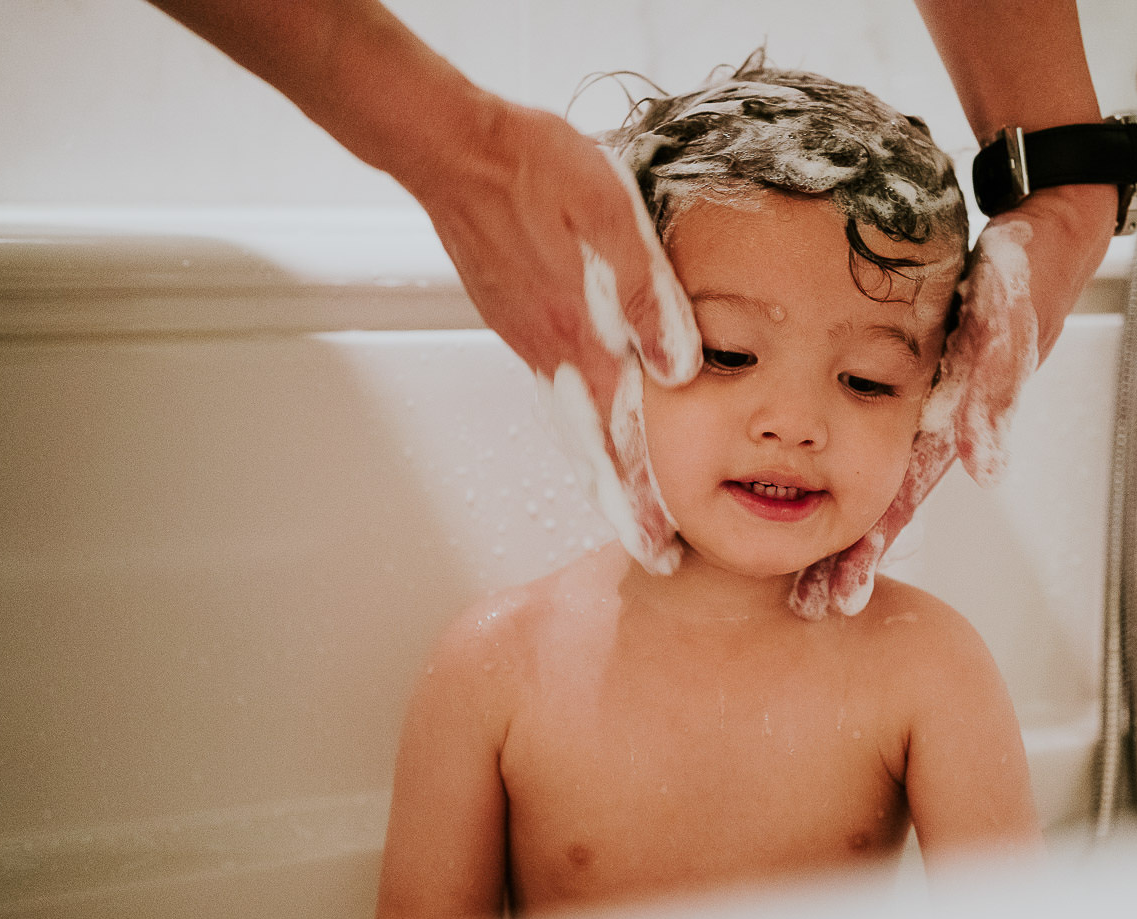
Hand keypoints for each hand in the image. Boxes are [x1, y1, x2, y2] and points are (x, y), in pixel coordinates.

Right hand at [413, 100, 699, 573]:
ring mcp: (530, 340)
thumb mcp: (611, 220)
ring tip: (622, 505)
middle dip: (621, 506)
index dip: (641, 498)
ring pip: (570, 425)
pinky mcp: (516, 320)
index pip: (620, 439)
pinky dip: (578, 428)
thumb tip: (679, 369)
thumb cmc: (536, 171)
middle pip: (590, 451)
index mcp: (583, 336)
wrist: (457, 150)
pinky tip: (589, 427)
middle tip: (649, 551)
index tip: (660, 548)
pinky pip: (555, 391)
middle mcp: (553, 352)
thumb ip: (645, 296)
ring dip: (600, 472)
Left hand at [789, 184, 1114, 618]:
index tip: (833, 598)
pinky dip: (831, 454)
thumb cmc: (1023, 271)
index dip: (866, 548)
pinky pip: (860, 419)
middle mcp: (929, 419)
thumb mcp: (1010, 324)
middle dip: (844, 555)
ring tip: (800, 568)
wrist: (1043, 226)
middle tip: (801, 606)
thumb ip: (995, 391)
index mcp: (947, 421)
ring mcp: (917, 397)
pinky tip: (801, 476)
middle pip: (875, 499)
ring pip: (863, 468)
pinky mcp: (910, 370)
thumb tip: (982, 472)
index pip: (897, 498)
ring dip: (834, 517)